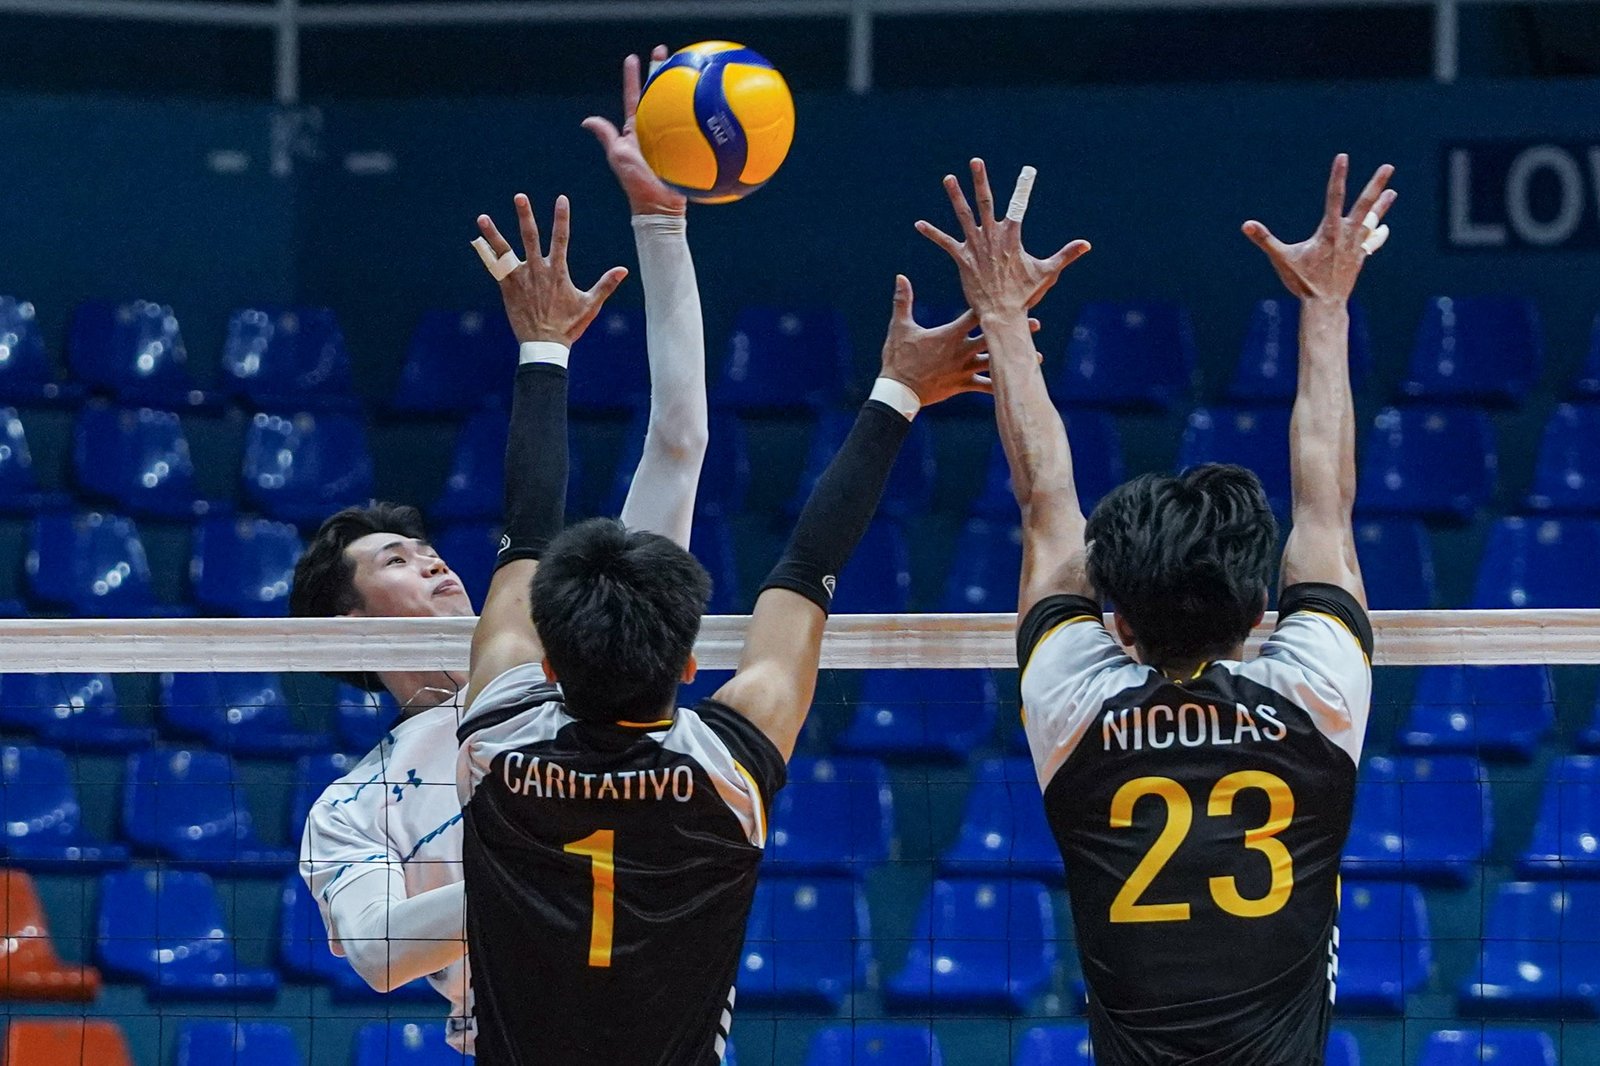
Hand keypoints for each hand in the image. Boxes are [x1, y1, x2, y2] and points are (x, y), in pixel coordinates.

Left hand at [475, 194, 627, 345]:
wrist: (545, 344)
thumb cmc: (569, 326)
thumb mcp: (590, 305)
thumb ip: (605, 285)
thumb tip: (623, 270)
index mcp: (558, 271)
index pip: (561, 238)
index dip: (561, 217)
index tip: (561, 199)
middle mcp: (538, 270)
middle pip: (530, 237)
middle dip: (525, 216)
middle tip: (520, 197)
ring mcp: (521, 278)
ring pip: (506, 250)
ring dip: (495, 233)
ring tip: (483, 218)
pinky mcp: (508, 288)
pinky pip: (496, 267)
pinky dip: (487, 254)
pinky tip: (477, 241)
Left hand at [582, 48, 687, 216]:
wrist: (661, 205)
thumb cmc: (637, 183)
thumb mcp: (620, 157)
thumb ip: (607, 137)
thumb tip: (587, 121)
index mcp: (635, 130)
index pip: (633, 97)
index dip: (632, 78)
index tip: (633, 57)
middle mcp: (652, 131)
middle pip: (657, 96)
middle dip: (661, 73)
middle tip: (666, 53)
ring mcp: (670, 140)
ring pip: (676, 109)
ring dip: (683, 89)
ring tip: (692, 70)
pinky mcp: (685, 149)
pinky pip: (694, 129)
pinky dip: (701, 117)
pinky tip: (714, 106)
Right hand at [879, 275, 1040, 406]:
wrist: (898, 393)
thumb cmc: (898, 358)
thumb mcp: (899, 327)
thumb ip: (903, 301)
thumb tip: (901, 276)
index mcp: (950, 334)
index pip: (975, 315)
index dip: (992, 305)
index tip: (1009, 296)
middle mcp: (962, 351)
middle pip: (993, 337)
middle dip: (1014, 330)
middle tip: (1035, 323)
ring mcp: (964, 370)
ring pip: (995, 362)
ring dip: (1013, 357)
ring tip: (1036, 355)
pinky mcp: (962, 386)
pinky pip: (985, 386)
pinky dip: (1000, 384)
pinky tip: (1016, 384)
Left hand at [916, 158, 1090, 318]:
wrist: (1003, 314)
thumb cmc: (1025, 295)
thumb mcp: (1047, 272)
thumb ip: (1065, 255)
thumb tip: (1087, 244)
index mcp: (1012, 237)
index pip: (1019, 206)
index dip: (1024, 188)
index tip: (1029, 170)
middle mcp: (992, 237)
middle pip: (985, 201)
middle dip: (981, 180)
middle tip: (976, 161)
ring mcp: (975, 247)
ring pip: (963, 215)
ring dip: (955, 196)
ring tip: (948, 179)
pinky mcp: (962, 259)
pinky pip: (944, 243)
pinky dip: (932, 233)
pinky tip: (919, 224)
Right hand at [1242, 154, 1396, 301]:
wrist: (1325, 304)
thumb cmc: (1303, 282)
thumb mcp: (1282, 259)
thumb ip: (1265, 240)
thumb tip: (1246, 225)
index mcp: (1329, 230)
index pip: (1334, 196)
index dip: (1338, 175)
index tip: (1343, 156)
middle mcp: (1346, 234)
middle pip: (1365, 204)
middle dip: (1376, 184)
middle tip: (1388, 167)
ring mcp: (1355, 246)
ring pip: (1372, 221)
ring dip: (1382, 206)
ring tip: (1392, 192)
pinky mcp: (1359, 258)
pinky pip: (1372, 242)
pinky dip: (1378, 234)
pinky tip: (1384, 227)